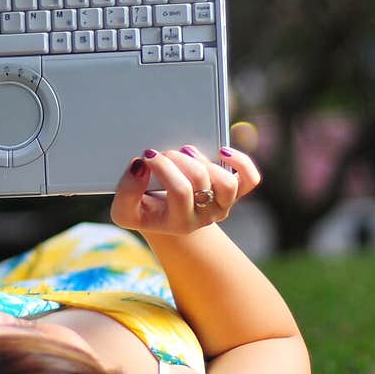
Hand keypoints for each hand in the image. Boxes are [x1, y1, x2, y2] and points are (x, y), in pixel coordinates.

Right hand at [110, 145, 260, 235]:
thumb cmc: (146, 210)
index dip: (162, 167)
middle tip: (162, 154)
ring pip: (226, 182)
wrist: (166, 219)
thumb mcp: (125, 210)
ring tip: (185, 152)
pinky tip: (222, 151)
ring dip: (203, 160)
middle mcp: (205, 216)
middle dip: (176, 158)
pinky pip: (250, 180)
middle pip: (200, 180)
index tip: (146, 155)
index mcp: (180, 222)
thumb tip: (141, 166)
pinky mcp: (234, 192)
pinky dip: (241, 162)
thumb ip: (126, 192)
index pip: (180, 191)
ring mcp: (222, 205)